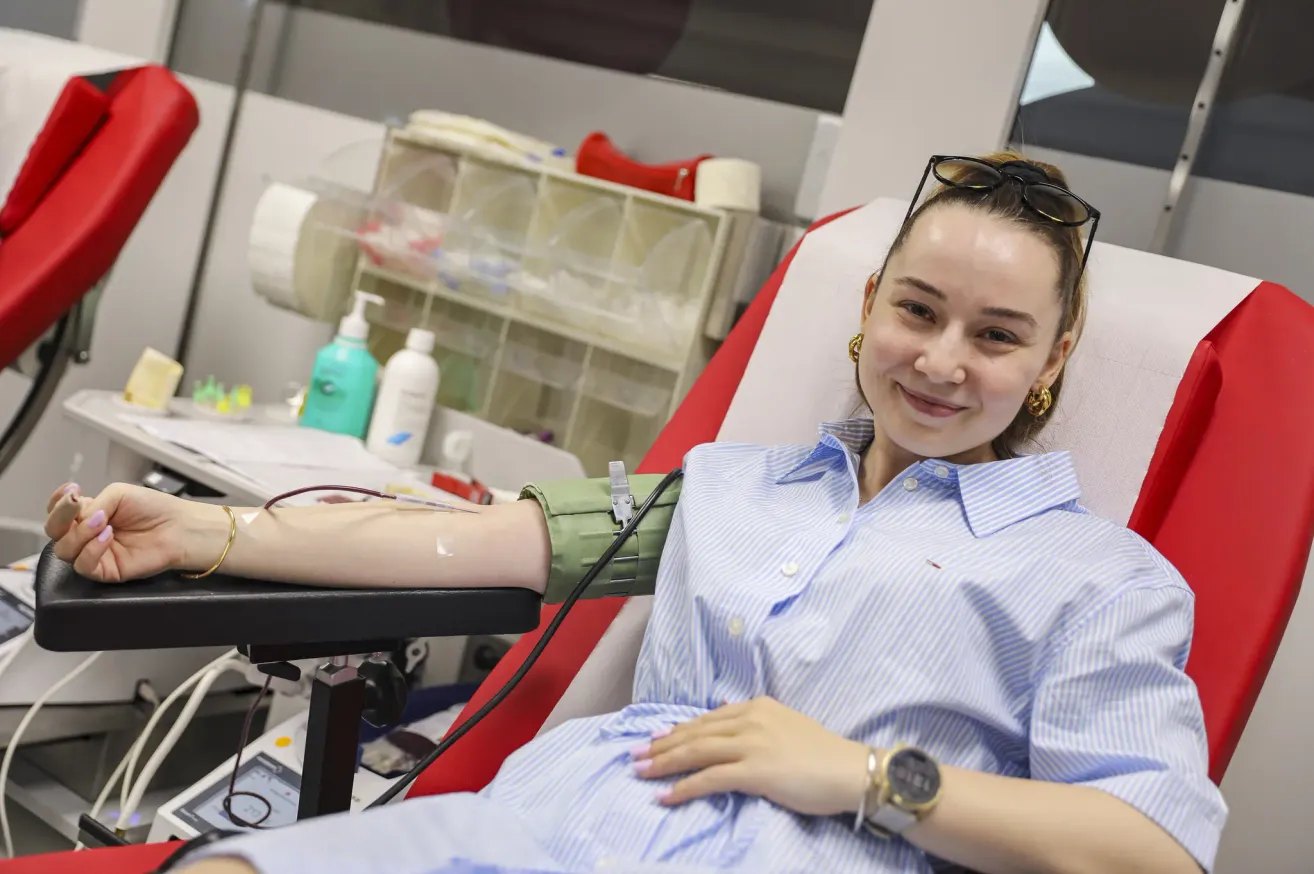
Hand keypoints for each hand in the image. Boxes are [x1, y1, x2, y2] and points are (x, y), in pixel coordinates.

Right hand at [44, 482, 207, 581]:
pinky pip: (83, 565)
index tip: (70, 491)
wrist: (180, 527)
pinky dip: (91, 549)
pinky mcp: (105, 571)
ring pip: (64, 550)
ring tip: (103, 521)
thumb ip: (92, 505)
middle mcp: (88, 535)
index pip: (58, 512)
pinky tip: (107, 536)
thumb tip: (77, 519)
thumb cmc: (155, 509)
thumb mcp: (118, 494)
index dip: (57, 502)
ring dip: (79, 533)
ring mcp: (95, 553)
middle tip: (76, 504)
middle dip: (60, 516)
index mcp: (89, 514)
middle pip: (54, 532)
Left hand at [632, 696, 871, 815]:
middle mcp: (750, 720)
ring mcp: (752, 744)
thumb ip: (755, 722)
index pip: (707, 719)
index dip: (678, 730)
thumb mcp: (785, 724)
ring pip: (697, 752)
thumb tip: (725, 718)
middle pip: (695, 733)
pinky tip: (666, 796)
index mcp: (757, 707)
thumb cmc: (822, 753)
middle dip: (662, 745)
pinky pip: (710, 779)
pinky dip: (684, 787)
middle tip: (635, 755)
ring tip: (641, 772)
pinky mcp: (755, 770)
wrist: (850, 770)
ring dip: (664, 763)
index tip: (656, 739)